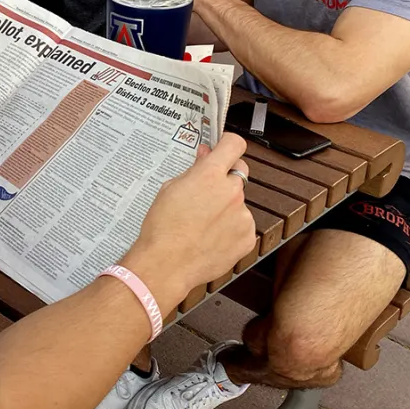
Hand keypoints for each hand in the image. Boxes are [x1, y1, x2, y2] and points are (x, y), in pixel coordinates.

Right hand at [121, 134, 254, 309]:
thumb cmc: (162, 227)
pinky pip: (242, 226)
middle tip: (208, 190)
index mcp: (210, 175)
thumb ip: (193, 171)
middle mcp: (231, 191)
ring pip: (238, 202)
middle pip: (240, 171)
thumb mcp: (170, 189)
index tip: (223, 149)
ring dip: (226, 207)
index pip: (234, 145)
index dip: (228, 145)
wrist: (167, 263)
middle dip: (227, 176)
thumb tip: (205, 156)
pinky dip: (230, 229)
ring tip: (203, 224)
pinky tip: (211, 238)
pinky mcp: (247, 238)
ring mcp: (242, 216)